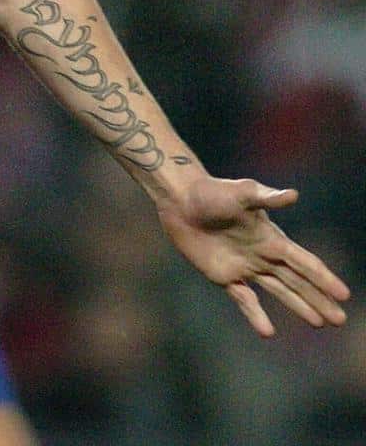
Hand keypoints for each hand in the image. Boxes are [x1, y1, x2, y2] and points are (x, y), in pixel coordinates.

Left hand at [157, 176, 349, 335]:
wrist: (180, 199)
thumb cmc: (211, 192)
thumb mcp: (240, 193)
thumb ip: (265, 197)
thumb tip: (293, 194)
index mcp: (272, 238)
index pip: (304, 263)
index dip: (324, 278)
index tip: (344, 294)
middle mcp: (263, 255)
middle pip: (297, 282)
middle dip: (319, 299)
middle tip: (340, 320)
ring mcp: (244, 267)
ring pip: (279, 291)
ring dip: (299, 307)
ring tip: (320, 323)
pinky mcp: (223, 275)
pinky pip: (243, 299)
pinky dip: (255, 314)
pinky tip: (268, 332)